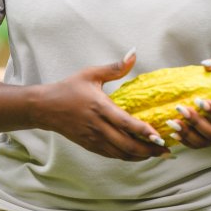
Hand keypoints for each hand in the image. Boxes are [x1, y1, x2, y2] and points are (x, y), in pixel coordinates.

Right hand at [34, 51, 169, 161]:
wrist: (45, 107)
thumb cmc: (69, 88)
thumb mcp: (91, 74)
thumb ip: (115, 67)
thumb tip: (134, 53)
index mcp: (99, 107)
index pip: (125, 123)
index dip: (143, 131)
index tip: (159, 137)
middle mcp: (97, 126)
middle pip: (126, 145)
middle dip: (147, 150)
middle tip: (165, 151)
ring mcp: (93, 138)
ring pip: (120, 153)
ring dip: (139, 156)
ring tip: (156, 154)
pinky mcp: (89, 145)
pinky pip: (111, 155)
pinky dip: (126, 157)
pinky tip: (138, 155)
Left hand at [165, 55, 210, 148]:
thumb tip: (206, 64)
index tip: (199, 100)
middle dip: (197, 122)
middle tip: (181, 109)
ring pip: (205, 142)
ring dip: (188, 134)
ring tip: (173, 122)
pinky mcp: (208, 140)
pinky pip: (197, 145)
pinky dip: (185, 141)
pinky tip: (173, 132)